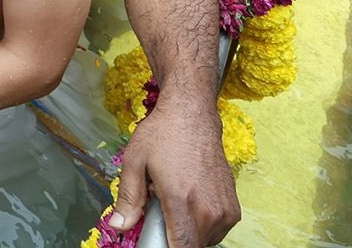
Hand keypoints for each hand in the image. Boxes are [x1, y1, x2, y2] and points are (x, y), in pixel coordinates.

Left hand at [108, 95, 239, 245]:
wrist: (192, 116)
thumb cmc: (162, 135)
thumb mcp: (134, 162)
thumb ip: (128, 199)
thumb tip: (117, 226)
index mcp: (182, 202)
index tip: (155, 241)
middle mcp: (209, 210)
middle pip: (192, 246)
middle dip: (173, 238)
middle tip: (159, 216)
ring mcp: (225, 210)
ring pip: (205, 240)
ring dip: (188, 232)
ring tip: (174, 206)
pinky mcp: (233, 207)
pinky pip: (217, 230)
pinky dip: (202, 225)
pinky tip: (189, 204)